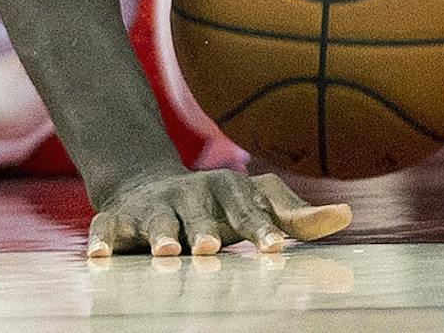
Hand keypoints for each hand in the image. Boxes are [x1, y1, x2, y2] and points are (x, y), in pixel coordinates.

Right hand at [87, 168, 351, 257]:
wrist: (146, 183)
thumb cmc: (215, 206)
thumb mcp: (254, 205)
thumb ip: (295, 217)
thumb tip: (346, 215)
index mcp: (226, 190)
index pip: (248, 211)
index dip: (260, 228)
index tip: (274, 248)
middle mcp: (188, 194)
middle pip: (199, 214)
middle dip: (204, 229)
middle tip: (211, 248)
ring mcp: (152, 206)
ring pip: (157, 219)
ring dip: (161, 233)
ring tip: (167, 251)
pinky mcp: (116, 219)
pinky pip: (106, 230)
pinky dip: (101, 242)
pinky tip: (98, 259)